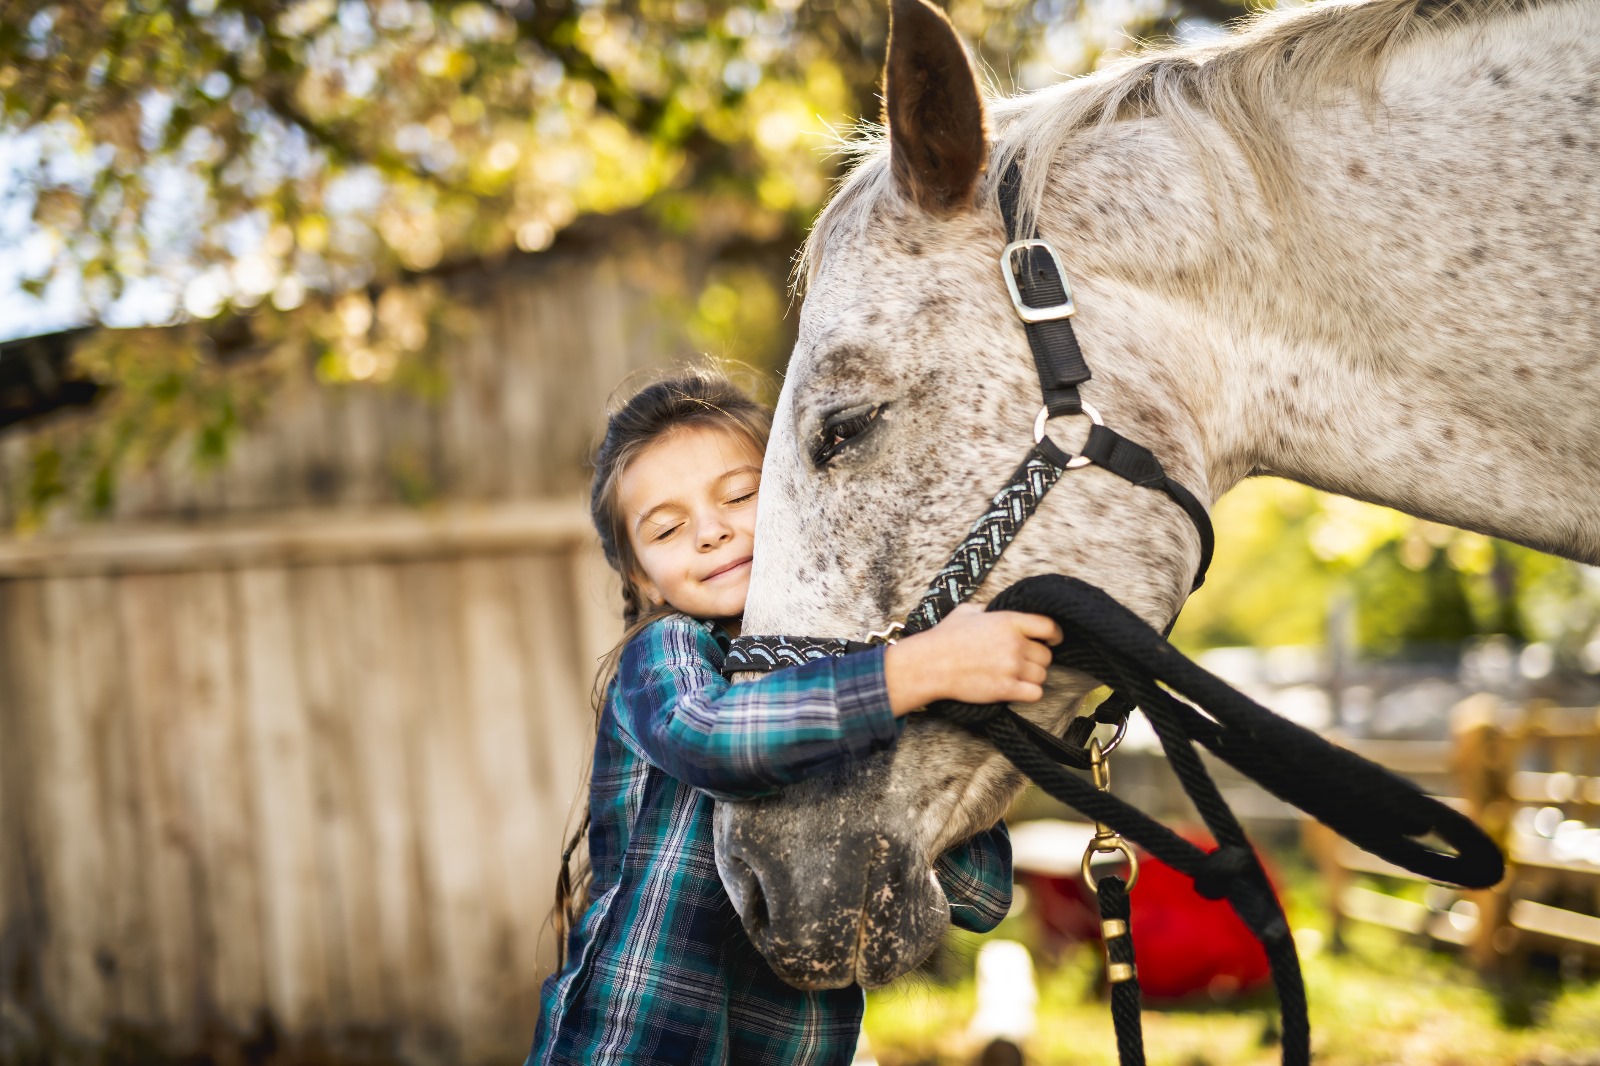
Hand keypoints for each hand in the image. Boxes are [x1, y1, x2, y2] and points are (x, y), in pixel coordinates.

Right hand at [883, 603, 1062, 715]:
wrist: (930, 664)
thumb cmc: (945, 637)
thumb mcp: (967, 611)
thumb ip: (988, 609)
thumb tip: (994, 609)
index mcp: (1009, 621)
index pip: (1049, 626)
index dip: (1055, 635)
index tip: (1052, 640)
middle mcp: (1014, 643)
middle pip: (1046, 655)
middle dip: (1037, 659)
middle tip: (1024, 661)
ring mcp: (1012, 667)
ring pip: (1042, 675)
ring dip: (1033, 677)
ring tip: (1017, 675)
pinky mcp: (1006, 689)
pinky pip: (1036, 694)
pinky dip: (1030, 693)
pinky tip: (1019, 689)